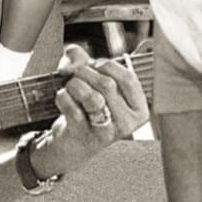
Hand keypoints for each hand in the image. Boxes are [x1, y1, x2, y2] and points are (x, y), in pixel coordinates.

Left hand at [38, 45, 149, 175]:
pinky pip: (70, 104)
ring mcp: (105, 132)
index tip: (95, 66)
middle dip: (86, 72)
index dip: (107, 65)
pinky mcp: (82, 136)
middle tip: (77, 76)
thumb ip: (83, 59)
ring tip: (71, 87)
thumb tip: (74, 58)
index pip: (128, 78)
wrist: (73, 143)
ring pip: (90, 95)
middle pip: (107, 84)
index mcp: (139, 111)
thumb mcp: (93, 82)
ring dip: (75, 84)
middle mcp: (126, 124)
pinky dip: (63, 96)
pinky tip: (65, 100)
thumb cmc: (89, 109)